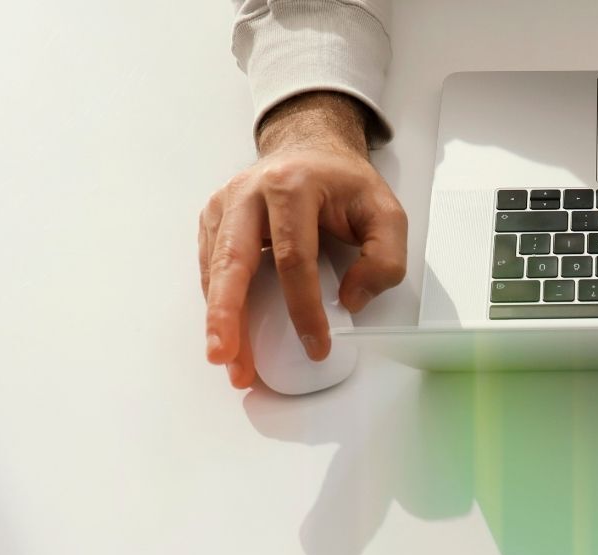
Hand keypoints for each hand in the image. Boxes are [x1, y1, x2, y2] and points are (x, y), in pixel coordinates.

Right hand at [199, 92, 406, 388]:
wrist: (310, 149)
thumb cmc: (345, 184)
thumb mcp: (386, 214)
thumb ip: (384, 259)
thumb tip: (351, 300)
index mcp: (291, 186)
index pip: (293, 257)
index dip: (303, 307)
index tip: (316, 346)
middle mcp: (248, 192)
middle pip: (233, 261)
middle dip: (228, 314)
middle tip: (226, 357)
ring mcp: (225, 205)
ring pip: (216, 269)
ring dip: (219, 320)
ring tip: (227, 361)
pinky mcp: (214, 221)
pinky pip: (212, 269)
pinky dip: (217, 305)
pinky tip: (227, 336)